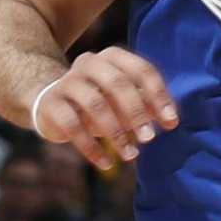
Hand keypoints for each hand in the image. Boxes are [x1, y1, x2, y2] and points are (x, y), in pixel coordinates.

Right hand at [31, 48, 178, 171]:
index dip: (158, 95)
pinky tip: (105, 163)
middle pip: (117, 83)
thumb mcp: (123, 101)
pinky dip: (91, 147)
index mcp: (111, 57)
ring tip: (130, 155)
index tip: (171, 122)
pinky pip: (72, 125)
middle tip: (149, 138)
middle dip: (136, 112)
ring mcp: (67, 81)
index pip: (141, 70)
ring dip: (116, 133)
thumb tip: (170, 120)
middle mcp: (88, 63)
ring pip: (95, 104)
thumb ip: (146, 105)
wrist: (49, 103)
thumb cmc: (98, 101)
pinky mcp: (50, 103)